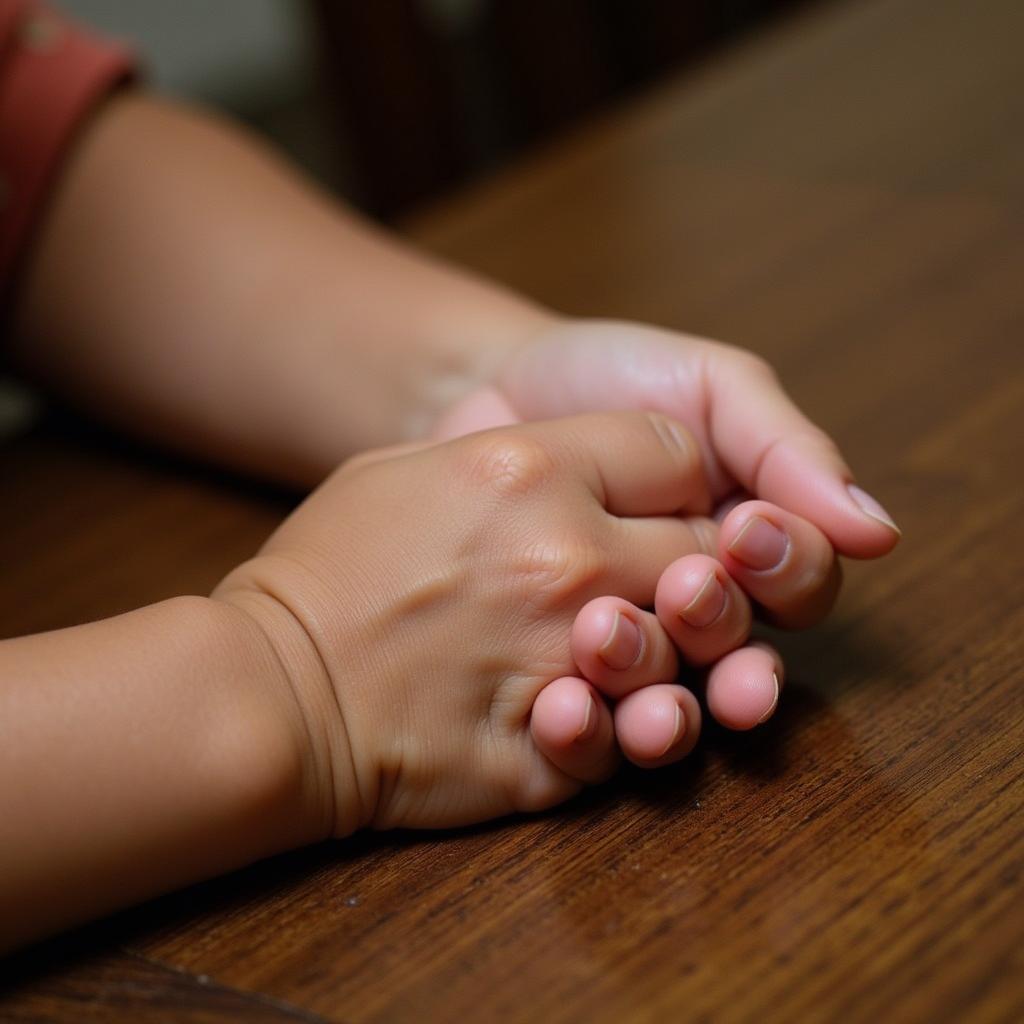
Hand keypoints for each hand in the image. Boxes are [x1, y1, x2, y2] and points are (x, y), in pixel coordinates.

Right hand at [215, 412, 718, 834]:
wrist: (271, 690)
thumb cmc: (328, 565)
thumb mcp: (412, 466)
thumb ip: (516, 452)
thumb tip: (585, 464)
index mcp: (533, 472)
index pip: (678, 455)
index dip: (675, 478)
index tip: (650, 500)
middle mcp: (571, 562)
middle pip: (708, 554)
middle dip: (696, 564)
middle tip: (661, 578)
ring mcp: (569, 664)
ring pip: (695, 656)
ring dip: (675, 654)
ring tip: (622, 649)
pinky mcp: (551, 756)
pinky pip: (631, 742)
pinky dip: (621, 729)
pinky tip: (580, 708)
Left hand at [432, 318, 899, 742]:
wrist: (478, 387)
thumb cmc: (604, 377)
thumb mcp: (707, 384)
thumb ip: (786, 448)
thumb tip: (878, 534)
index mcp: (747, 545)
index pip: (800, 584)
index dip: (787, 569)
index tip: (746, 531)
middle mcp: (695, 609)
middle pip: (738, 654)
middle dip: (718, 629)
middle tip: (683, 592)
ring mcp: (625, 649)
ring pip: (671, 706)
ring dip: (661, 694)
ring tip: (610, 644)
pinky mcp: (554, 678)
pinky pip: (587, 731)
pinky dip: (585, 729)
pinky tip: (565, 708)